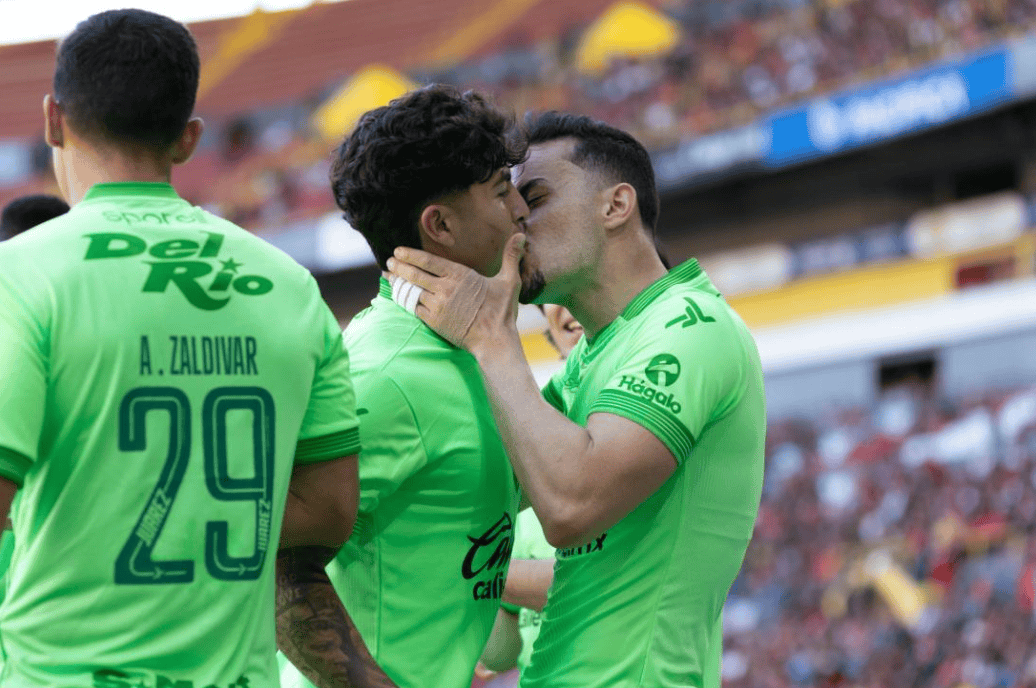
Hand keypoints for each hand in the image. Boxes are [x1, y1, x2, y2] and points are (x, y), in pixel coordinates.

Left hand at [386, 233, 525, 353]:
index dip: (410, 255)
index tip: (398, 250)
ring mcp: (437, 305)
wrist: (494, 340)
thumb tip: (521, 235)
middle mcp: (445, 288)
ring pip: (411, 290)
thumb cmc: (501, 311)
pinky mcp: (433, 321)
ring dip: (398, 283)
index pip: (428, 261)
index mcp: (460, 275)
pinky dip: (404, 301)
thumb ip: (511, 257)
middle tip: (389, 261)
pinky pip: (414, 308)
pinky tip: (399, 296)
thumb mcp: (510, 281)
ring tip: (388, 276)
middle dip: (399, 266)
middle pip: (415, 273)